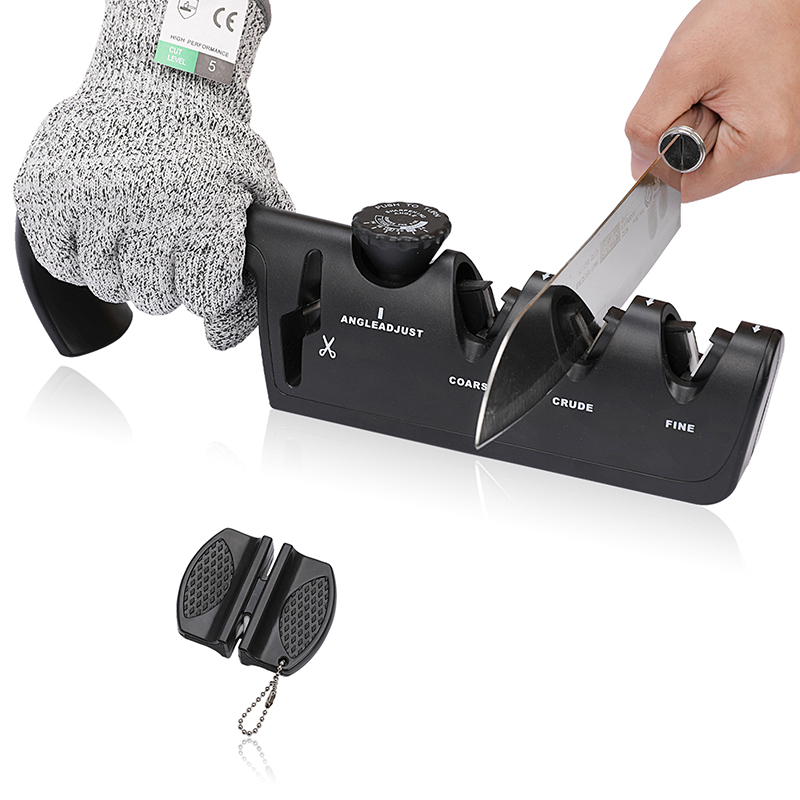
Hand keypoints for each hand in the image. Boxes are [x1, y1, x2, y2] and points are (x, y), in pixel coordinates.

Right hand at [14, 0, 291, 349]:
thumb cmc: (210, 143)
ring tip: (134, 233)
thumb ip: (254, 262)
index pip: (205, 298)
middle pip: (155, 298)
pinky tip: (99, 233)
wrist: (158, 79)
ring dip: (124, 270)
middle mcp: (149, 207)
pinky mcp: (47, 192)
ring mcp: (93, 198)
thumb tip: (223, 337)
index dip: (206, 290)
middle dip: (166, 283)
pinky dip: (77, 258)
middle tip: (167, 250)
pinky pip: (59, 262)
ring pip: (107, 284)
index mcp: (206, 210)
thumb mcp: (257, 192)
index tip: (204, 270)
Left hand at [625, 0, 799, 201]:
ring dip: (712, 122)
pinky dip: (730, 117)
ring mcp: (792, 145)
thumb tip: (639, 168)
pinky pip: (740, 140)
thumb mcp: (679, 69)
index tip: (681, 109)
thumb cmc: (749, 15)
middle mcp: (786, 155)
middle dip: (692, 134)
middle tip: (711, 88)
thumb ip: (647, 127)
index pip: (687, 188)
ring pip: (722, 156)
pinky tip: (741, 87)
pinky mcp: (790, 130)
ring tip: (731, 83)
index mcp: (764, 148)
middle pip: (705, 173)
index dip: (667, 156)